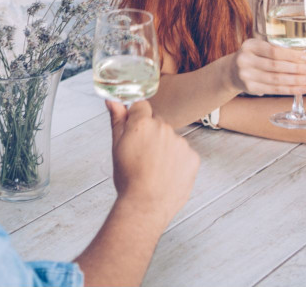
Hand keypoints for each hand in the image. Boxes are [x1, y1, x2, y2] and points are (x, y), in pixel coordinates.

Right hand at [107, 100, 198, 222]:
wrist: (146, 205)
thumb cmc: (128, 178)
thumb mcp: (117, 147)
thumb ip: (117, 120)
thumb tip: (112, 100)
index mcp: (142, 123)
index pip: (141, 106)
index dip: (136, 119)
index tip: (135, 133)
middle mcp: (164, 128)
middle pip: (157, 122)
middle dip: (150, 134)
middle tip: (142, 156)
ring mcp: (180, 142)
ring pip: (171, 138)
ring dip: (165, 148)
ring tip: (154, 168)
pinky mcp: (193, 157)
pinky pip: (184, 153)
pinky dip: (177, 161)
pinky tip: (167, 174)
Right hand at [228, 38, 305, 95]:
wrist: (232, 71)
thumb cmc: (253, 57)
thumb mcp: (259, 48)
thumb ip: (276, 49)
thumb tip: (303, 55)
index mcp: (249, 46)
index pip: (274, 51)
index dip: (292, 55)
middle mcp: (245, 60)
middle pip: (276, 66)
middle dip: (298, 68)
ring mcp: (246, 75)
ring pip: (276, 79)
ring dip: (297, 80)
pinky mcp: (250, 88)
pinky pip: (274, 90)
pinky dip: (290, 90)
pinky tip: (302, 89)